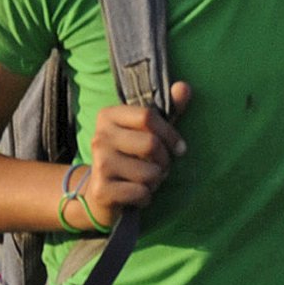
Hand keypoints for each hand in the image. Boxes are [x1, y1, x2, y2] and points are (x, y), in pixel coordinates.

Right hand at [83, 83, 191, 220]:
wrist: (100, 195)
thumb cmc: (130, 158)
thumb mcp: (148, 132)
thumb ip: (168, 111)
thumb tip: (184, 87)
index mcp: (108, 116)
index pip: (148, 116)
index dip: (170, 133)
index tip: (178, 148)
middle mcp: (100, 137)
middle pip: (151, 144)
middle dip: (164, 162)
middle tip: (159, 168)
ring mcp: (99, 164)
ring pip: (149, 172)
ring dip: (155, 182)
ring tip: (145, 181)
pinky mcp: (101, 190)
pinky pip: (141, 193)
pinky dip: (146, 197)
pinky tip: (136, 195)